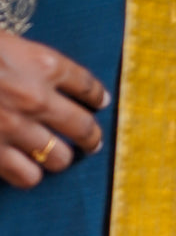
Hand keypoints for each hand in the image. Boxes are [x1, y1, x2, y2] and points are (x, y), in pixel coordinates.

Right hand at [0, 27, 109, 187]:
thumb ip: (16, 57)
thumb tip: (36, 73)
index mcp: (36, 61)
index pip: (83, 83)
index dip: (95, 96)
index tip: (99, 102)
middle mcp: (35, 97)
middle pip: (83, 127)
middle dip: (91, 137)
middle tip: (91, 141)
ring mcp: (16, 128)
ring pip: (60, 159)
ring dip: (57, 158)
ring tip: (53, 156)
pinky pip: (29, 178)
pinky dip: (27, 175)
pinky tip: (21, 168)